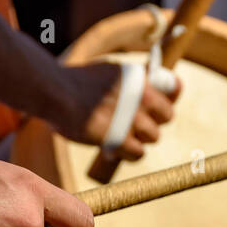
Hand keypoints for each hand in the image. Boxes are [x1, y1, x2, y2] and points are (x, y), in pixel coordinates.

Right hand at [52, 63, 180, 159]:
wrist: (53, 92)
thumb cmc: (74, 82)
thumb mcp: (107, 72)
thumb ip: (127, 82)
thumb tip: (144, 91)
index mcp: (138, 76)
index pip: (173, 87)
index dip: (170, 99)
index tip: (160, 108)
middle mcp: (140, 95)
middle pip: (167, 116)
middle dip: (153, 122)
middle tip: (136, 127)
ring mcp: (131, 117)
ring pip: (153, 136)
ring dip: (139, 139)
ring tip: (121, 138)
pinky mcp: (120, 138)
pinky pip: (138, 152)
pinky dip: (129, 153)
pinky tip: (115, 150)